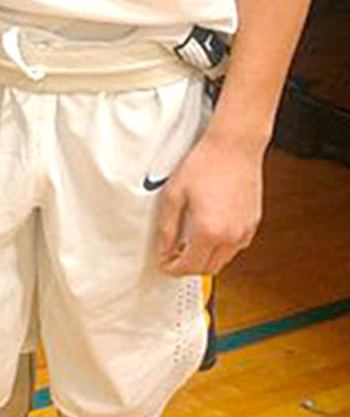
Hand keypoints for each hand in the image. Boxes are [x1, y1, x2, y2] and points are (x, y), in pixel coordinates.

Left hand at [156, 130, 262, 277]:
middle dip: (188, 267)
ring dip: (205, 258)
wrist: (234, 147)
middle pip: (207, 269)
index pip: (189, 267)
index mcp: (208, 231)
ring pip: (223, 261)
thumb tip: (164, 248)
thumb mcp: (173, 194)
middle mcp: (230, 237)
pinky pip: (235, 247)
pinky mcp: (253, 224)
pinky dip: (220, 248)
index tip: (164, 263)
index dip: (172, 268)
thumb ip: (167, 227)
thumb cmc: (205, 164)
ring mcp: (245, 232)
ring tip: (188, 243)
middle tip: (173, 255)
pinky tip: (208, 232)